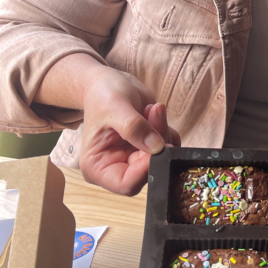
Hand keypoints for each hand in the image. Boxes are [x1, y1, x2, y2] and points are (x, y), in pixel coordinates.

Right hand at [78, 68, 179, 195]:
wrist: (109, 83)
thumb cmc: (103, 95)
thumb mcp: (114, 107)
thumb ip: (133, 127)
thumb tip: (157, 147)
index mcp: (98, 167)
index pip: (126, 184)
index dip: (145, 170)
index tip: (157, 146)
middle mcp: (117, 167)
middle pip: (148, 171)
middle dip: (157, 143)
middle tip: (155, 114)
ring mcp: (135, 158)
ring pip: (162, 157)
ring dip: (162, 131)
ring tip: (152, 109)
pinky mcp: (150, 147)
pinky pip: (170, 146)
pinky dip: (167, 129)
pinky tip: (155, 112)